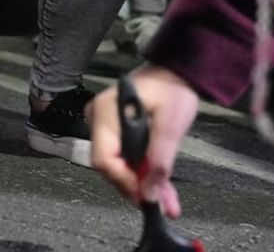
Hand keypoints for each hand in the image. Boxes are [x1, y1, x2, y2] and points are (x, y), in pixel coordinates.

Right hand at [87, 65, 199, 218]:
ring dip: (142, 183)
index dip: (124, 182)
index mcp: (106, 112)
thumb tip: (149, 194)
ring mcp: (104, 124)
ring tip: (165, 199)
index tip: (146, 198)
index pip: (104, 158)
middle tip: (161, 201)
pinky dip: (142, 172)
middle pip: (109, 165)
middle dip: (135, 186)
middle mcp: (98, 118)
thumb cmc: (172, 90)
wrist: (176, 72)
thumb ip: (160, 161)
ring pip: (117, 165)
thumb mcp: (171, 126)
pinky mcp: (113, 130)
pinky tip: (159, 187)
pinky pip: (123, 157)